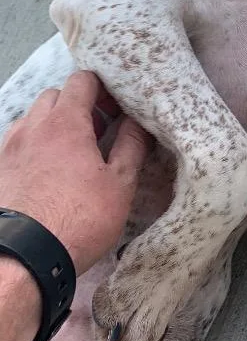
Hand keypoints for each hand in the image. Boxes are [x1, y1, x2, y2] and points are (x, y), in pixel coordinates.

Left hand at [0, 71, 151, 274]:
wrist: (22, 259)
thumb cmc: (79, 219)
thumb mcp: (119, 184)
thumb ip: (131, 146)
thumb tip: (138, 121)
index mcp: (65, 123)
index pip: (82, 80)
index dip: (103, 88)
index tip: (116, 109)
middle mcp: (32, 127)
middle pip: (54, 95)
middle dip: (76, 105)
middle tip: (96, 132)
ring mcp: (9, 149)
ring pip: (32, 119)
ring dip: (52, 125)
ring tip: (71, 154)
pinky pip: (18, 143)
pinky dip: (35, 146)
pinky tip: (48, 174)